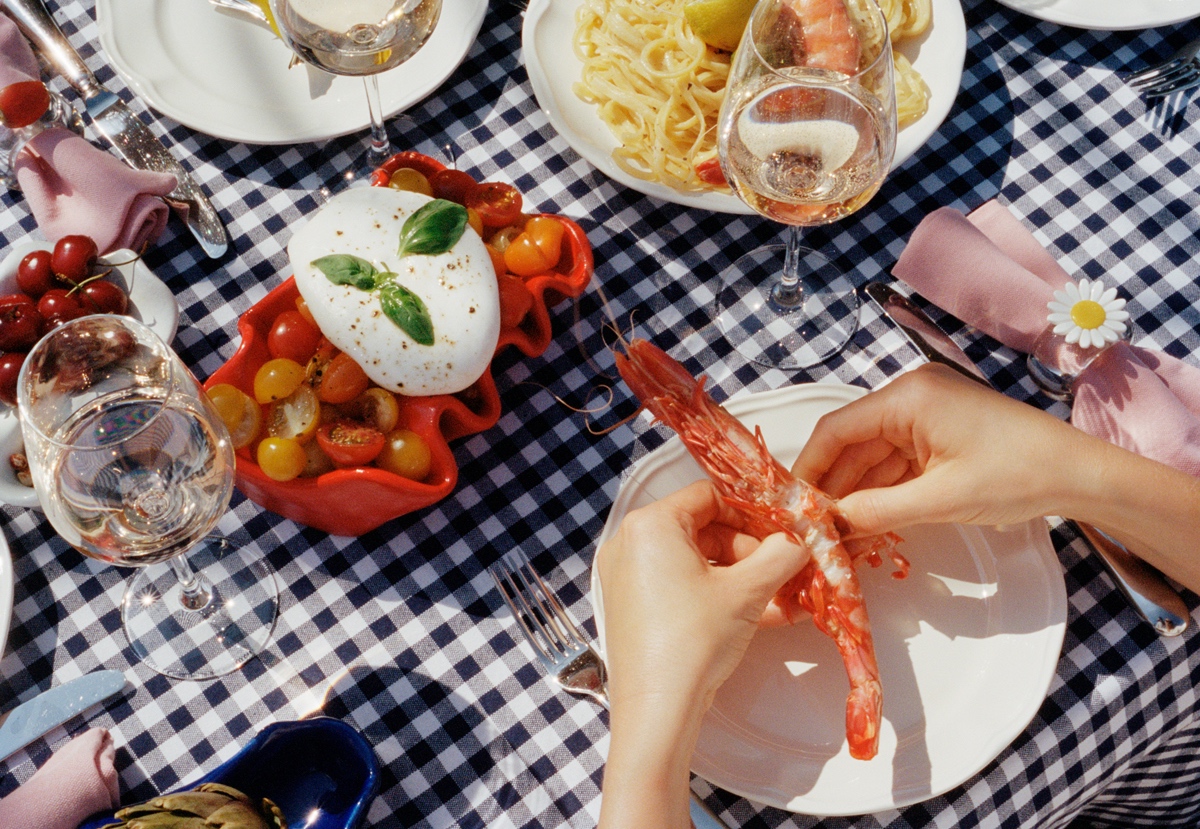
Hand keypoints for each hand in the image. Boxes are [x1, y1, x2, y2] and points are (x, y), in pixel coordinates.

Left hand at [596, 480, 808, 711]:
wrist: (658, 709)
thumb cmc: (692, 643)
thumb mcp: (747, 590)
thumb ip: (781, 554)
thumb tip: (800, 539)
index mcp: (651, 525)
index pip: (709, 496)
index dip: (750, 513)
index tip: (777, 531)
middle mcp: (630, 544)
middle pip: (702, 529)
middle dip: (748, 550)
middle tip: (780, 569)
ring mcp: (627, 577)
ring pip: (695, 562)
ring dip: (739, 577)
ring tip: (777, 597)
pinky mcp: (633, 608)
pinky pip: (680, 587)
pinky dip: (715, 595)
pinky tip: (756, 615)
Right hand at [791, 364, 1091, 536]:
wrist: (1079, 474)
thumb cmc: (1017, 474)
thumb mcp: (941, 499)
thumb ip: (877, 511)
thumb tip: (828, 525)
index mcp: (907, 398)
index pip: (837, 430)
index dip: (809, 468)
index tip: (791, 505)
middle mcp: (910, 398)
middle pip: (852, 445)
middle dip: (832, 488)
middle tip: (810, 529)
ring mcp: (926, 416)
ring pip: (872, 458)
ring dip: (856, 495)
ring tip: (835, 536)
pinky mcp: (939, 435)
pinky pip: (897, 464)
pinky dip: (882, 493)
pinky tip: (865, 524)